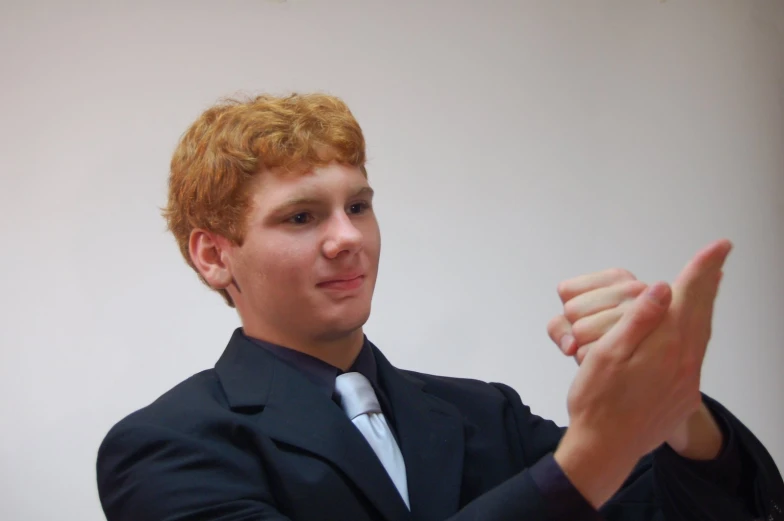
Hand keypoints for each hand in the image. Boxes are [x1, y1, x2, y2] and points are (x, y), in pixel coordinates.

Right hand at [553, 239, 731, 507]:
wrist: (606, 450)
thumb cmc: (598, 403)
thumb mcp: (607, 357)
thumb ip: (637, 322)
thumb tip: (662, 289)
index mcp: (666, 347)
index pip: (687, 298)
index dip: (701, 269)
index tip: (718, 246)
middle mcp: (685, 361)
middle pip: (701, 312)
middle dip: (708, 282)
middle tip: (720, 257)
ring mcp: (687, 379)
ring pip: (702, 331)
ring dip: (705, 304)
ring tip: (711, 285)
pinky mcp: (684, 393)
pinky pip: (697, 350)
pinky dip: (699, 328)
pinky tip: (693, 326)